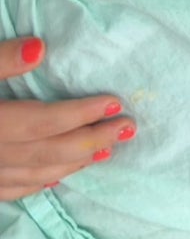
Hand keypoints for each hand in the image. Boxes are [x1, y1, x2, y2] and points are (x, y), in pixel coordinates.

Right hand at [0, 37, 135, 199]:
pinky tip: (60, 176)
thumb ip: (1, 60)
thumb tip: (40, 48)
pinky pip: (13, 190)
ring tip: (108, 151)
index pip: (45, 122)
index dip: (82, 113)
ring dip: (74, 163)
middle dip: (92, 140)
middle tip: (127, 129)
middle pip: (49, 151)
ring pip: (35, 175)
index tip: (116, 102)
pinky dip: (40, 184)